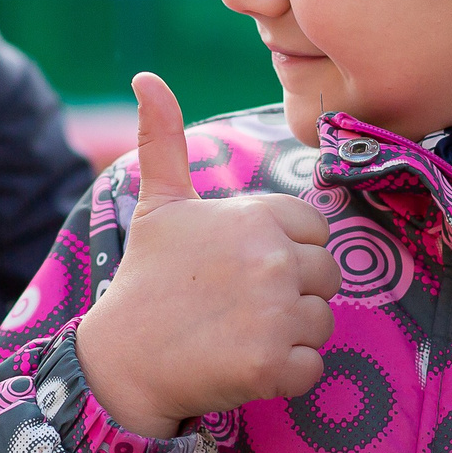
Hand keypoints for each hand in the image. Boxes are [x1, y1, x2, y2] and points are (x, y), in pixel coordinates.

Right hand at [71, 73, 339, 437]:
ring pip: (322, 323)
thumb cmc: (147, 278)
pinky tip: (243, 364)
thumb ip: (165, 139)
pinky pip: (312, 368)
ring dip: (289, 336)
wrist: (123, 358)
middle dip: (292, 295)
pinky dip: (285, 375)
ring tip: (239, 334)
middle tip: (240, 306)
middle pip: (327, 277)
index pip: (317, 231)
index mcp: (256, 216)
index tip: (243, 269)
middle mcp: (272, 259)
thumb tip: (145, 77)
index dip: (286, 252)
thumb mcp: (159, 204)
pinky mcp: (274, 365)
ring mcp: (275, 313)